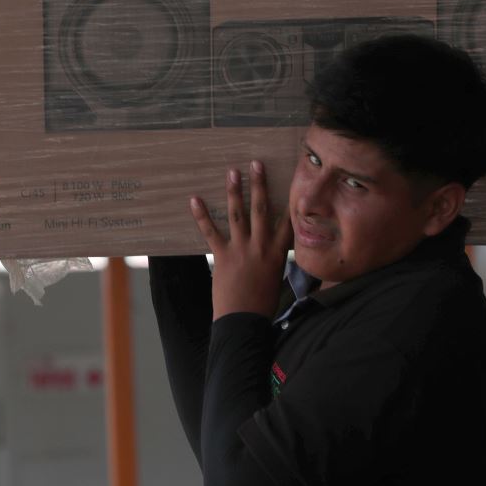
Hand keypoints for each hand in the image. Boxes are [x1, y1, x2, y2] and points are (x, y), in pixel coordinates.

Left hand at [191, 161, 292, 318]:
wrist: (243, 322)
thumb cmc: (262, 306)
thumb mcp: (276, 280)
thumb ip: (275, 261)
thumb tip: (275, 251)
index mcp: (278, 254)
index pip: (288, 222)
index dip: (290, 202)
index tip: (290, 183)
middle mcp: (261, 247)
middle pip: (262, 210)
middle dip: (260, 184)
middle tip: (256, 163)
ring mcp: (241, 250)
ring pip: (239, 214)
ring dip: (235, 191)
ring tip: (232, 171)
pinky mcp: (222, 256)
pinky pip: (210, 231)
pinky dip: (202, 215)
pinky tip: (195, 199)